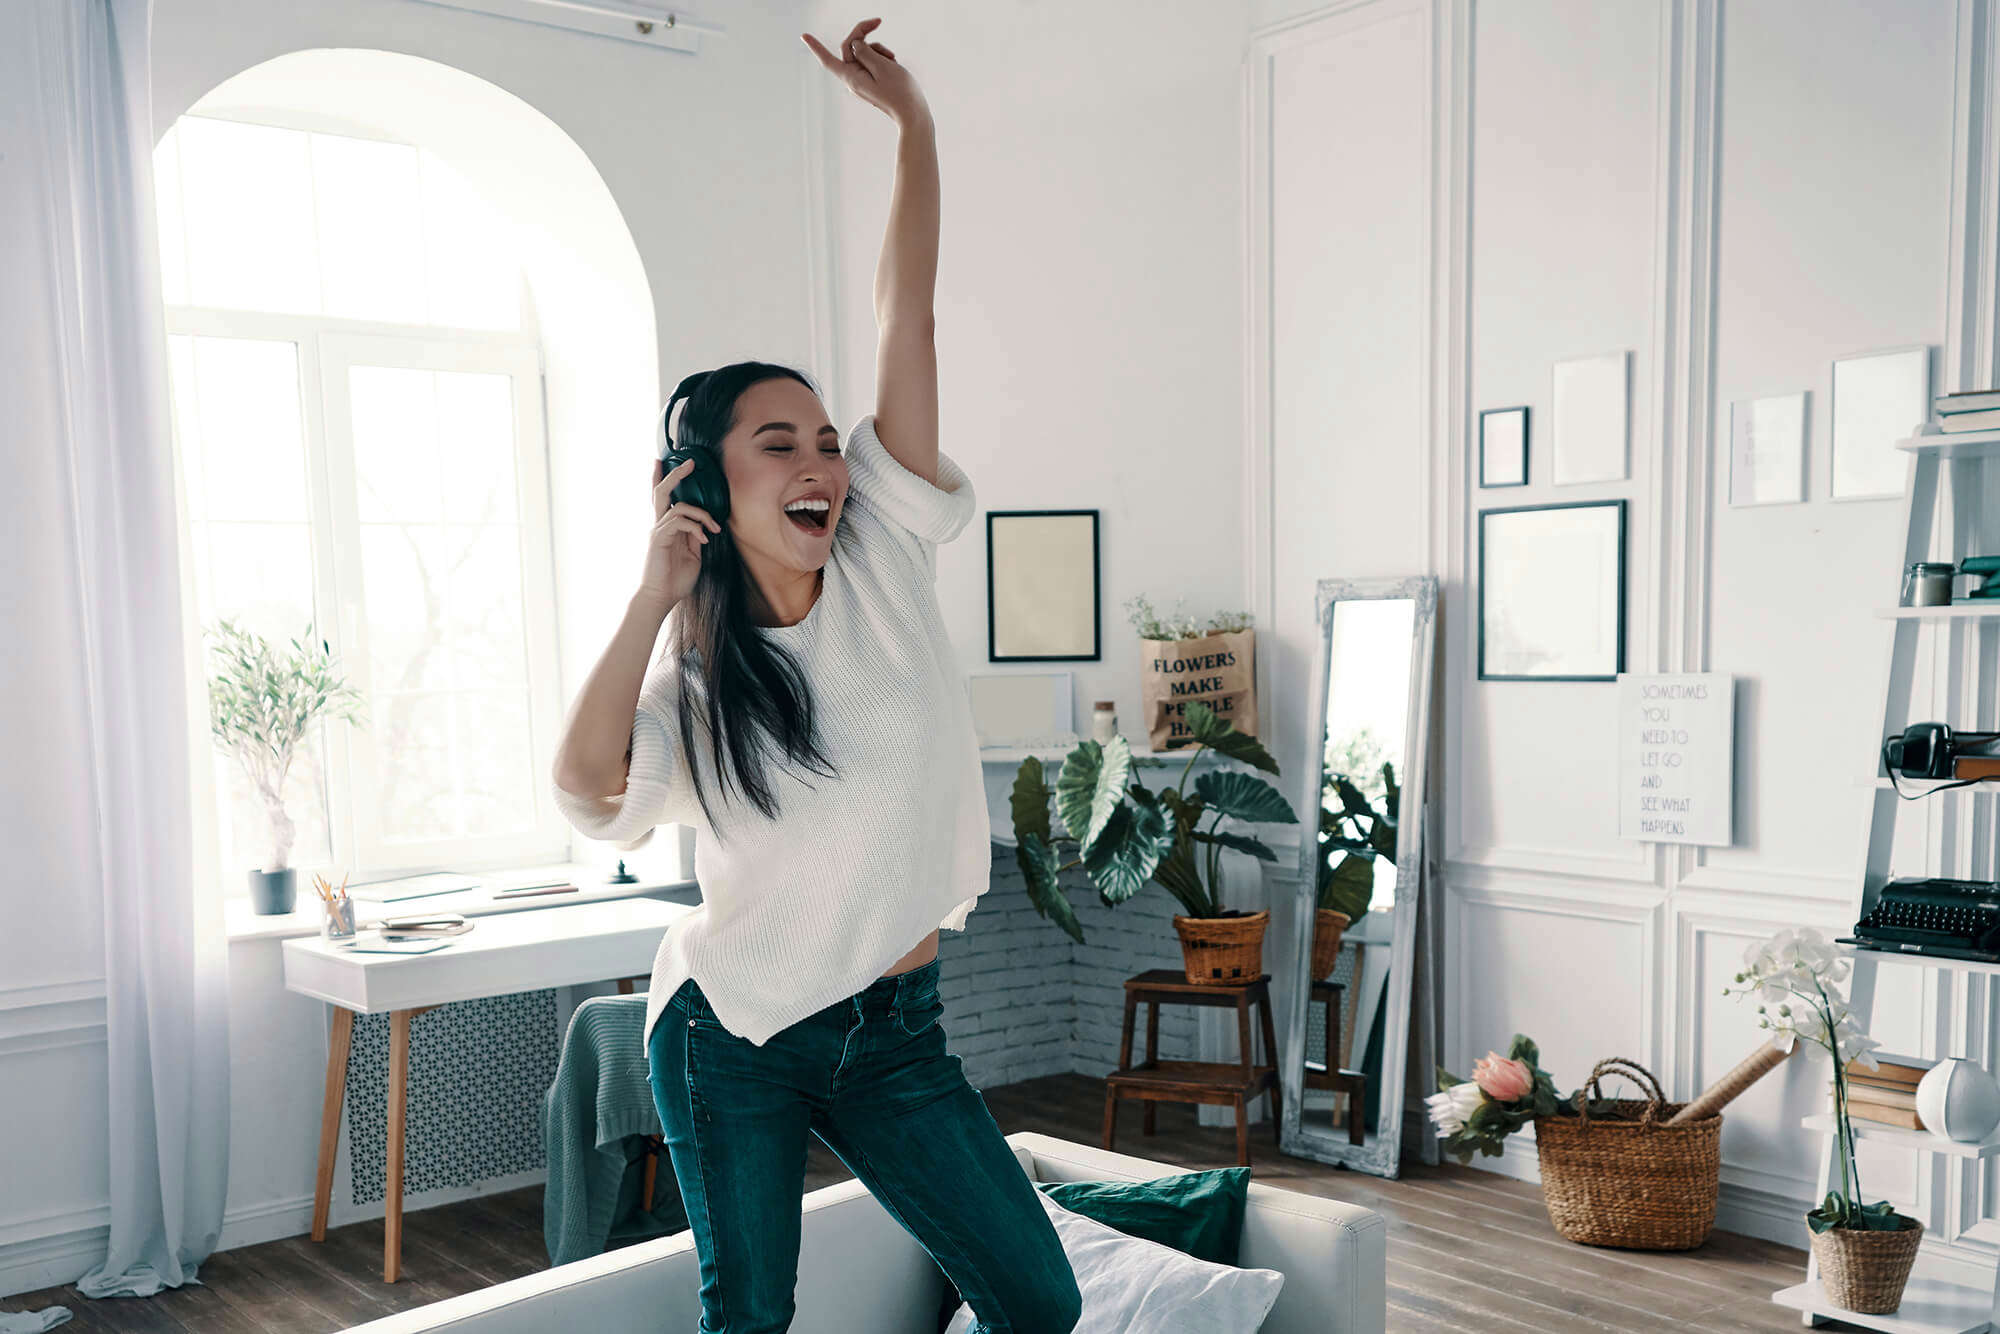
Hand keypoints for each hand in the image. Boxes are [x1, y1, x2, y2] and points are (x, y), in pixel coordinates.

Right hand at [638, 455, 721, 612]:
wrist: (661, 597)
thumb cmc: (675, 580)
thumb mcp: (693, 556)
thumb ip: (695, 538)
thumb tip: (704, 526)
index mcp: (667, 528)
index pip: (666, 499)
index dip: (668, 479)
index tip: (677, 463)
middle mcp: (659, 525)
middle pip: (662, 491)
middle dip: (675, 474)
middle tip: (690, 462)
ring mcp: (658, 531)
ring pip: (677, 506)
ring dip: (701, 514)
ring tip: (713, 527)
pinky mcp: (659, 538)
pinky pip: (679, 521)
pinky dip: (695, 527)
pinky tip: (704, 539)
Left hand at [801, 18, 928, 126]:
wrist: (913, 113)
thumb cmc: (899, 91)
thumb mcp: (882, 65)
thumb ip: (865, 51)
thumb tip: (855, 44)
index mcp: (851, 77)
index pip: (828, 59)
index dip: (816, 47)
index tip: (803, 35)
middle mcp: (853, 79)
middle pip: (851, 48)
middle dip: (865, 36)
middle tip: (878, 20)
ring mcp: (863, 80)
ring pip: (865, 53)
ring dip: (879, 50)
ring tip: (893, 60)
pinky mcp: (872, 81)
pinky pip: (873, 62)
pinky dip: (883, 58)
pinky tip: (894, 64)